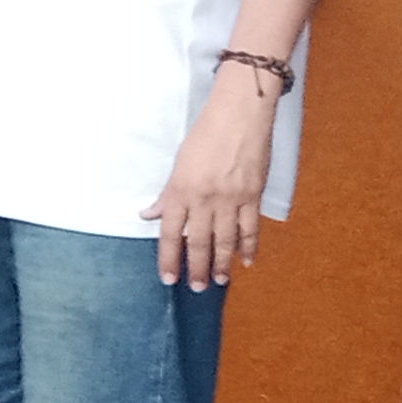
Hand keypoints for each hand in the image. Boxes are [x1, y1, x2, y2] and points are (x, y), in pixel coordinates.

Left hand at [140, 74, 278, 288]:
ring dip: (222, 264)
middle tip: (197, 288)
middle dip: (196, 268)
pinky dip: (249, 246)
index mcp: (181, 190)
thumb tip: (149, 215)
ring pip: (225, 240)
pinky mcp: (252, 194)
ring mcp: (230, 198)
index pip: (171, 233)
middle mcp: (204, 199)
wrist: (240, 114)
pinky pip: (250, 227)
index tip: (168, 278)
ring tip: (220, 281)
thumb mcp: (179, 163)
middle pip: (199, 242)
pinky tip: (247, 261)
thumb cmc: (206, 134)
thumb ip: (167, 194)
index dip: (168, 259)